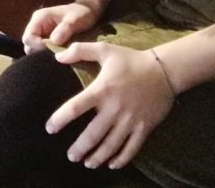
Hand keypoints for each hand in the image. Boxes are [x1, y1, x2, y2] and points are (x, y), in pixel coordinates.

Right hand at [22, 1, 99, 52]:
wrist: (87, 11)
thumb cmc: (80, 13)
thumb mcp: (74, 20)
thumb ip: (64, 29)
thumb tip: (53, 41)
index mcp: (39, 18)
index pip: (28, 37)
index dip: (37, 47)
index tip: (52, 50)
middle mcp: (36, 25)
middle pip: (28, 45)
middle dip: (39, 52)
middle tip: (56, 55)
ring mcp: (40, 32)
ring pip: (33, 49)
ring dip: (43, 54)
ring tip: (58, 55)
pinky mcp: (46, 39)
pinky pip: (41, 50)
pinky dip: (48, 54)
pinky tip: (59, 55)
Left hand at [46, 43, 174, 169]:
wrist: (164, 70)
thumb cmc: (131, 60)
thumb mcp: (105, 49)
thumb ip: (79, 50)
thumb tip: (57, 57)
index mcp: (102, 90)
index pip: (75, 107)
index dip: (60, 119)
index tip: (50, 129)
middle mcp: (114, 108)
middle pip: (92, 134)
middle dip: (80, 148)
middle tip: (71, 156)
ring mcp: (130, 120)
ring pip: (111, 145)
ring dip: (98, 157)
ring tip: (88, 163)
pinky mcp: (144, 127)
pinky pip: (131, 148)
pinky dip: (121, 159)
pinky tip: (111, 164)